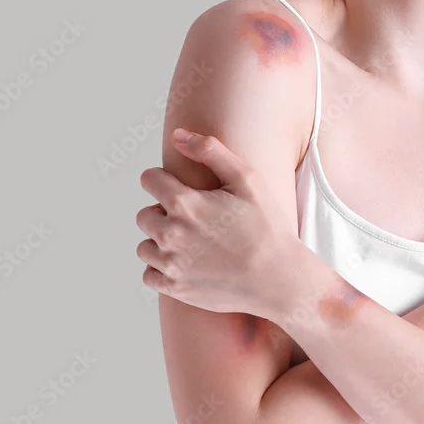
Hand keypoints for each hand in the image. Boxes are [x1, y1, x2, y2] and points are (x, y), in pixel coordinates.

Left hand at [135, 128, 303, 316]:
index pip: (149, 180)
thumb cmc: (268, 227)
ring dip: (160, 243)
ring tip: (191, 244)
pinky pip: (149, 275)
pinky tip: (187, 264)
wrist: (280, 279)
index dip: (164, 180)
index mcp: (184, 204)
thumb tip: (177, 135)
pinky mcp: (176, 288)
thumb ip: (210, 151)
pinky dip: (162, 270)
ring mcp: (171, 264)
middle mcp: (171, 234)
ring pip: (145, 247)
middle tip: (194, 221)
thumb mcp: (248, 180)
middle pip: (144, 215)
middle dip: (163, 213)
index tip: (181, 190)